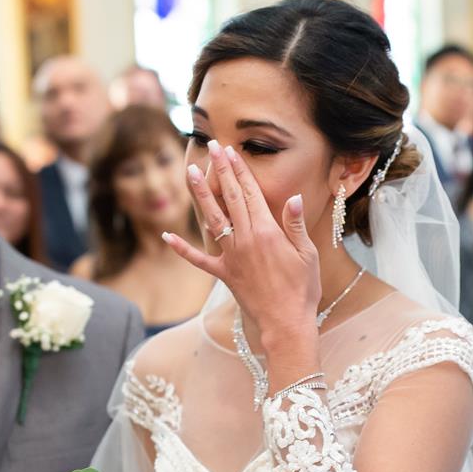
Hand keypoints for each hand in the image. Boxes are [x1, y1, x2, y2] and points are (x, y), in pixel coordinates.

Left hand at [167, 142, 320, 344]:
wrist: (286, 324)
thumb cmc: (302, 289)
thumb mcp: (307, 254)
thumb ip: (295, 225)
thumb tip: (293, 198)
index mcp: (266, 231)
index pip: (250, 192)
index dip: (239, 170)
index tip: (230, 151)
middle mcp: (244, 239)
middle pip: (230, 198)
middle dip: (220, 171)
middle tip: (212, 148)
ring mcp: (231, 256)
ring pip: (212, 219)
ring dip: (200, 195)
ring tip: (190, 172)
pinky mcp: (223, 274)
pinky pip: (198, 259)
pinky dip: (182, 248)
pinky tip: (166, 236)